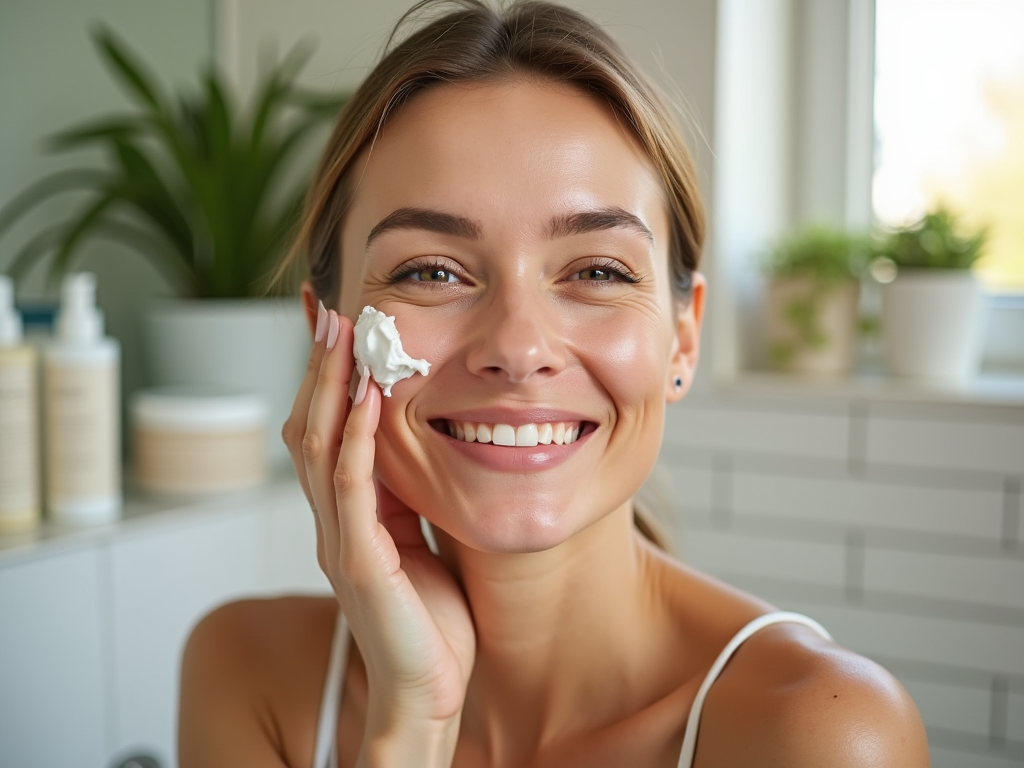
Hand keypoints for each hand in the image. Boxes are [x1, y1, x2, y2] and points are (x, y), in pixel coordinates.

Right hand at [282, 304, 475, 759]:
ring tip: (340, 330)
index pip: (325, 429)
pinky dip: (354, 438)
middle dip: (318, 365)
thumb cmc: (430, 624)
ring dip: (327, 384)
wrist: (427, 694)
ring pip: (318, 447)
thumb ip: (407, 498)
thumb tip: (419, 447)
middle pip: (308, 426)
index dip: (325, 376)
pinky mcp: (359, 564)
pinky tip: (365, 396)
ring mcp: (339, 541)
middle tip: (325, 307)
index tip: (334, 321)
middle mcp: (332, 522)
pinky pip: (350, 489)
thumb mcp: (420, 542)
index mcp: (348, 515)